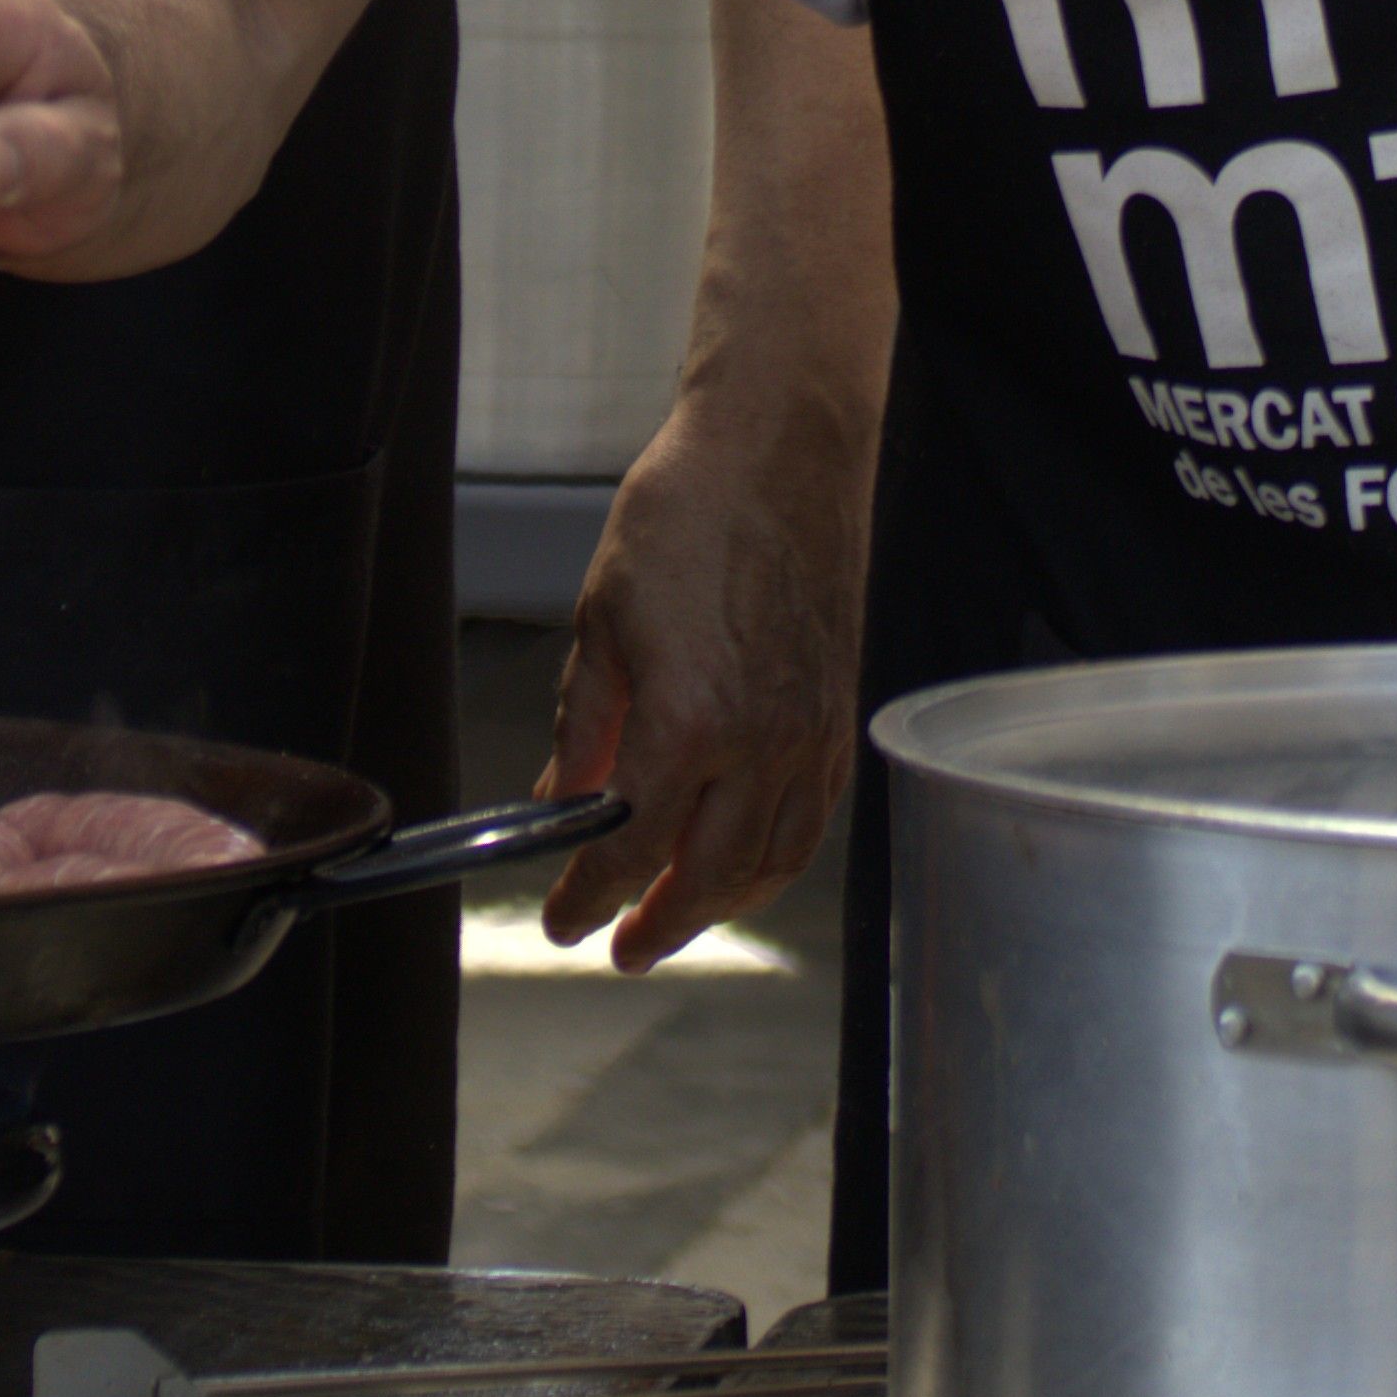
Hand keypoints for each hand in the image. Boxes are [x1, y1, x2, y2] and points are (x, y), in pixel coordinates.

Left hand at [536, 378, 874, 970]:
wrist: (778, 450)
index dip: (588, 894)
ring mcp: (811, 734)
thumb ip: (582, 728)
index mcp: (691, 722)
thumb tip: (558, 800)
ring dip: (721, 906)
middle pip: (709, 877)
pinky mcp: (838, 715)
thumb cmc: (683, 514)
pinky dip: (773, 859)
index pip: (631, 846)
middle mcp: (762, 744)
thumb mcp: (600, 621)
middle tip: (618, 945)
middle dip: (658, 924)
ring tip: (677, 919)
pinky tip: (741, 861)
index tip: (560, 919)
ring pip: (772, 860)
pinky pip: (811, 819)